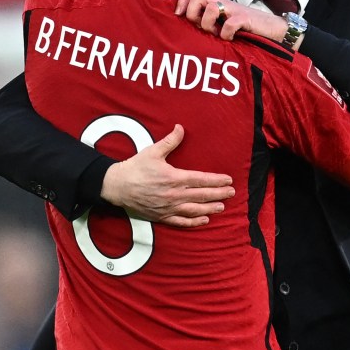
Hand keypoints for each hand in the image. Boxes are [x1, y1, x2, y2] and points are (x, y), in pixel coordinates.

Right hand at [100, 124, 234, 226]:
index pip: (201, 179)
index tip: (228, 179)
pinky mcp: (162, 216)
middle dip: (219, 194)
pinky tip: (204, 220)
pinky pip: (181, 221)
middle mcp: (174, 194)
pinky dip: (194, 222)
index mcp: (174, 178)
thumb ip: (170, 141)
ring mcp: (169, 207)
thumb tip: (181, 127)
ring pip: (194, 209)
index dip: (216, 180)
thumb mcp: (153, 151)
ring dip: (210, 208)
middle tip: (232, 193)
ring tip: (222, 207)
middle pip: (202, 195)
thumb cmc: (135, 168)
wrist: (117, 186)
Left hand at [175, 0, 286, 42]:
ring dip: (208, 24)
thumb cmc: (247, 29)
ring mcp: (234, 10)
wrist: (274, 30)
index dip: (182, 2)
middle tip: (201, 27)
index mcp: (216, 4)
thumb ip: (209, 23)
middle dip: (193, 14)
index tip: (178, 16)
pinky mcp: (245, 19)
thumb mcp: (224, 24)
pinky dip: (226, 34)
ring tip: (216, 34)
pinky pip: (229, 24)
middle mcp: (223, 4)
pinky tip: (230, 39)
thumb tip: (188, 30)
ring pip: (211, 7)